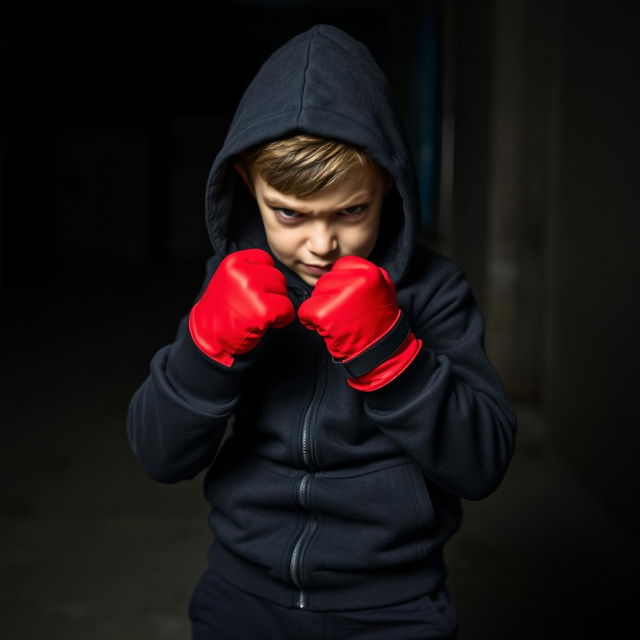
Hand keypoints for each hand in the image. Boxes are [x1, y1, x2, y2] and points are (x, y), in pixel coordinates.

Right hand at [189, 249, 294, 365]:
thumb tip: (275, 272)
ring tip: (259, 314)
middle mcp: (243, 274)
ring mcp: (253, 292)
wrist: (208, 338)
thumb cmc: (221, 311)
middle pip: (277, 277)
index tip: (254, 291)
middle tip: (256, 307)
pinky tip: (267, 324)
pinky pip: (287, 310)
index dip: (265, 277)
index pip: (265, 260)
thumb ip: (248, 270)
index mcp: (233, 262)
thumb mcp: (228, 279)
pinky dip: (283, 319)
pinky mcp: (263, 311)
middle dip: (272, 293)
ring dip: (278, 306)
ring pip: (284, 293)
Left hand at [298, 256, 421, 390]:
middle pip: (325, 281)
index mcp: (370, 271)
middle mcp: (355, 280)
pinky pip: (305, 311)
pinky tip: (327, 329)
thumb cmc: (380, 323)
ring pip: (314, 295)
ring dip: (320, 309)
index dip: (340, 284)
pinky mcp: (324, 313)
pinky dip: (310, 321)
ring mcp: (339, 296)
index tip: (348, 299)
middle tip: (344, 314)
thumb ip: (365, 275)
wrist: (379, 352)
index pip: (340, 267)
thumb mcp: (383, 289)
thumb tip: (344, 269)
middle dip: (329, 297)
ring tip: (338, 322)